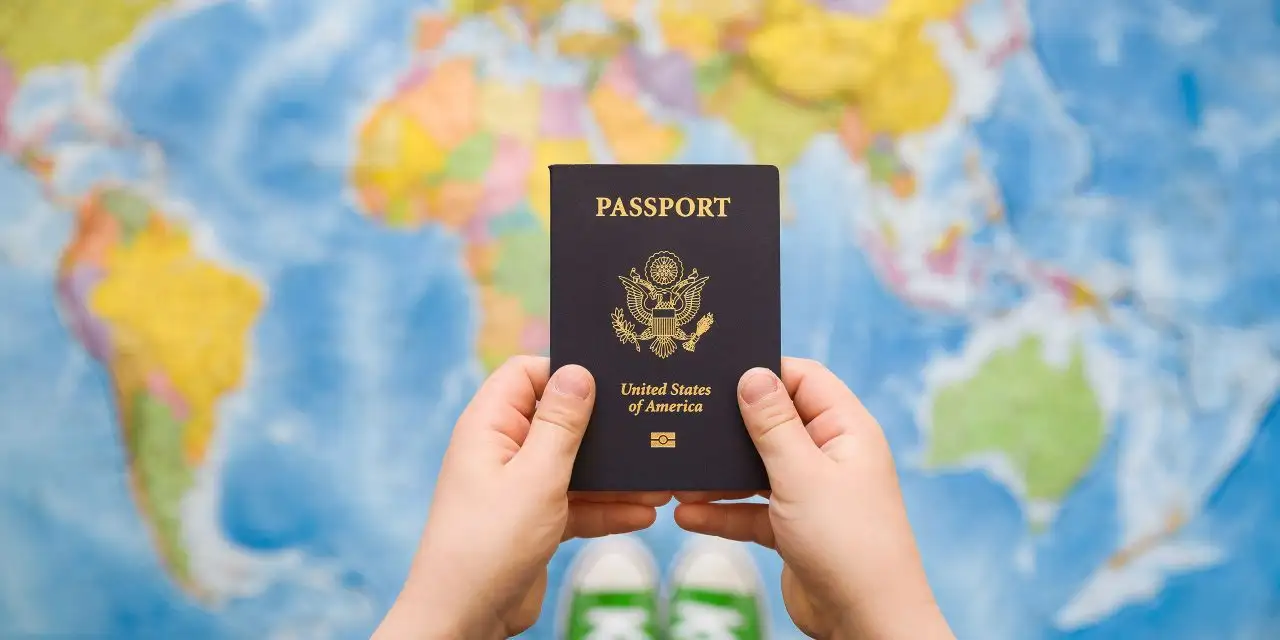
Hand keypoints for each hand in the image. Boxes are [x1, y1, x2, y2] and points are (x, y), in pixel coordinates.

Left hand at [374, 357, 669, 638]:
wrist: (463, 618)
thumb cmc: (488, 544)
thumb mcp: (535, 477)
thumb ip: (560, 424)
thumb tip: (578, 372)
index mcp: (490, 426)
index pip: (528, 374)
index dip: (566, 372)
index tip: (611, 380)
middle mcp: (502, 450)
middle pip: (559, 419)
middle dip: (603, 426)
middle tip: (648, 422)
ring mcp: (519, 487)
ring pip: (574, 465)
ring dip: (614, 474)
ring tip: (662, 479)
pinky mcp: (534, 520)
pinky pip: (577, 503)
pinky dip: (606, 509)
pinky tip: (644, 513)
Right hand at [675, 358, 952, 638]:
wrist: (865, 622)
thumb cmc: (848, 543)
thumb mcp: (801, 475)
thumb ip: (773, 425)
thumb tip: (752, 375)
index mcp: (846, 430)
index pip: (803, 379)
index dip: (765, 372)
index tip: (720, 373)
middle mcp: (830, 456)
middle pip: (775, 423)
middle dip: (733, 426)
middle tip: (689, 417)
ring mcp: (812, 493)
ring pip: (758, 470)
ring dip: (720, 475)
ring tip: (677, 474)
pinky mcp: (794, 528)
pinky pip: (752, 510)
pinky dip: (723, 513)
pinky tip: (688, 515)